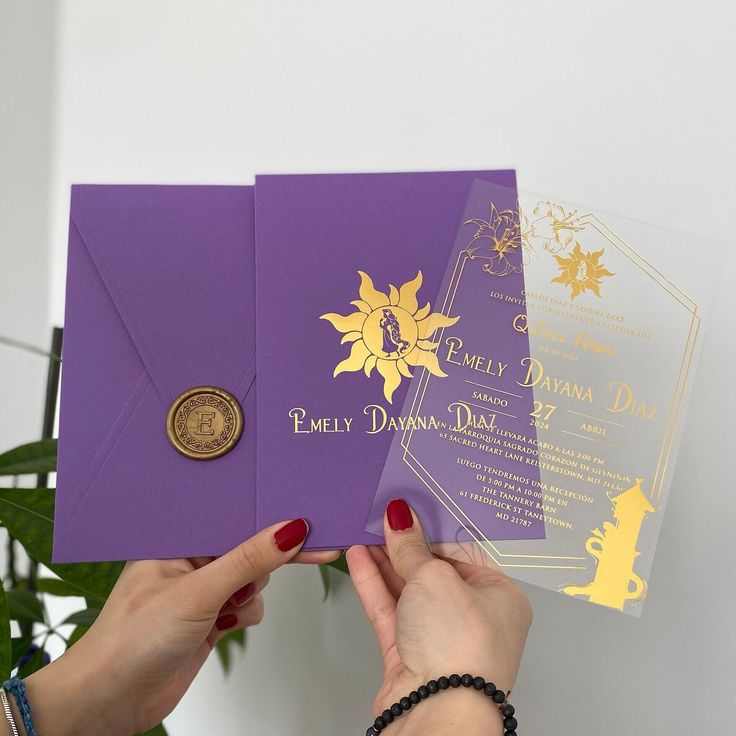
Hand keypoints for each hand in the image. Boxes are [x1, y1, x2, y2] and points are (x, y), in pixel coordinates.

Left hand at [20, 520, 337, 735]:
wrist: (109, 702)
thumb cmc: (130, 640)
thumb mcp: (197, 593)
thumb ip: (246, 561)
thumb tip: (289, 531)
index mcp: (177, 539)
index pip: (235, 518)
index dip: (271, 516)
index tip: (309, 520)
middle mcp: (190, 560)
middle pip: (248, 544)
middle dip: (270, 554)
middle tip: (314, 548)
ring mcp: (200, 590)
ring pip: (252, 577)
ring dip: (250, 593)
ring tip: (228, 610)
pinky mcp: (209, 618)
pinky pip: (247, 604)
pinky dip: (244, 615)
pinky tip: (225, 627)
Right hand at [347, 499, 530, 733]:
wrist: (437, 713)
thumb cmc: (459, 650)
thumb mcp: (434, 578)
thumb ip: (411, 547)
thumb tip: (399, 517)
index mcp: (500, 596)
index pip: (462, 550)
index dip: (432, 528)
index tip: (409, 509)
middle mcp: (473, 618)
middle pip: (433, 569)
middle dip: (404, 544)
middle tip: (380, 516)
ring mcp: (440, 637)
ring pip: (408, 589)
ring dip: (384, 560)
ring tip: (362, 530)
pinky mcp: (410, 654)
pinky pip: (390, 609)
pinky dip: (374, 583)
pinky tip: (358, 558)